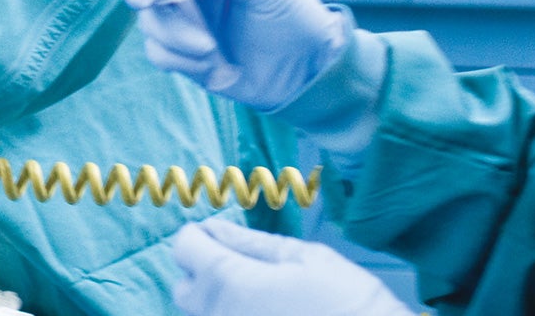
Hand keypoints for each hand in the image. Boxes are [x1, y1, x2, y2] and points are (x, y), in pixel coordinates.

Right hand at [96, 0, 349, 111]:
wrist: (305, 74)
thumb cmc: (292, 17)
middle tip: (147, 1)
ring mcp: (183, 23)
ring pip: (150, 23)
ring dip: (176, 37)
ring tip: (211, 50)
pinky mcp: (183, 56)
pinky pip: (159, 54)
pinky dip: (182, 61)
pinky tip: (214, 66)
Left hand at [170, 219, 411, 315]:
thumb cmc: (350, 304)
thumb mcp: (307, 259)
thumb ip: (253, 243)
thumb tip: (216, 228)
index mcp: (230, 282)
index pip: (184, 247)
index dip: (201, 235)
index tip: (221, 235)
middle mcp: (218, 315)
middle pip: (185, 288)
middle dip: (205, 271)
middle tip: (243, 266)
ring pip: (203, 315)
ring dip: (220, 300)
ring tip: (263, 295)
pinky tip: (269, 313)